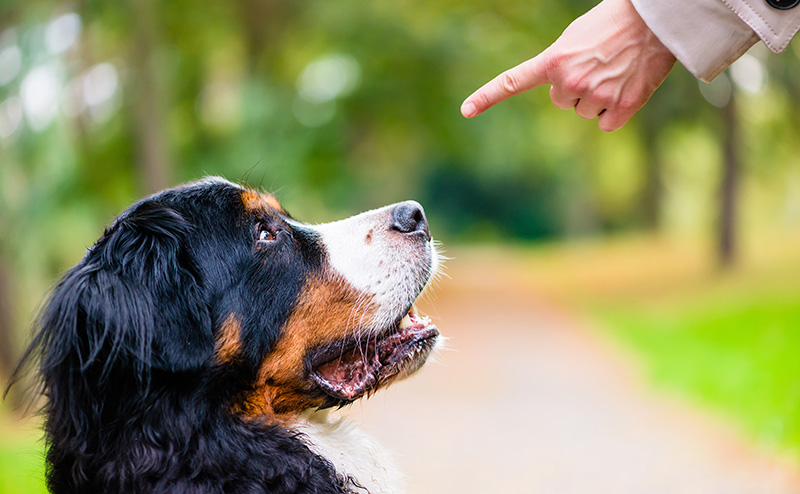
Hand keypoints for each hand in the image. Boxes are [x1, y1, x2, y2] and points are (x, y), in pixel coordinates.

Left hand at [460, 0, 676, 131]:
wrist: (656, 21)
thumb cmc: (615, 23)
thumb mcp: (575, 38)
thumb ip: (560, 64)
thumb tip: (564, 91)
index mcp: (554, 61)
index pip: (514, 81)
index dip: (487, 97)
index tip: (465, 110)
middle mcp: (570, 82)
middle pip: (563, 101)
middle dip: (577, 88)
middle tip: (598, 64)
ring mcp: (595, 97)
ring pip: (585, 112)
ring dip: (598, 98)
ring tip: (615, 71)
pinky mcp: (620, 109)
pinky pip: (607, 124)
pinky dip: (616, 112)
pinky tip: (626, 88)